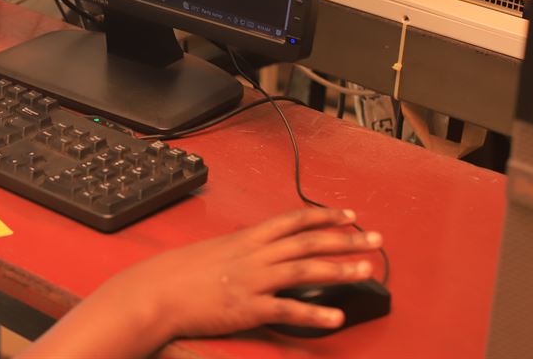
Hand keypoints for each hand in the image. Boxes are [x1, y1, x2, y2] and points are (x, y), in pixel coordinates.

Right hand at [107, 207, 381, 339]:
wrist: (156, 292)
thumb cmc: (177, 273)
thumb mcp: (211, 251)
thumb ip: (238, 251)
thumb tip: (256, 252)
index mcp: (245, 239)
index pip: (292, 221)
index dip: (323, 216)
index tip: (349, 214)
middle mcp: (253, 255)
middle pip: (307, 242)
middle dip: (345, 239)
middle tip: (376, 239)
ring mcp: (252, 281)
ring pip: (303, 270)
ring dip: (338, 269)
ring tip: (367, 269)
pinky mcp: (247, 308)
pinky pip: (287, 310)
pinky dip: (314, 314)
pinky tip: (336, 317)